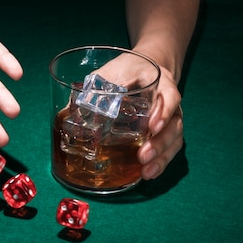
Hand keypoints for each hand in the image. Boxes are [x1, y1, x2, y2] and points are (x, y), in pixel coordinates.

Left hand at [95, 54, 183, 180]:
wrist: (145, 68)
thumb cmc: (127, 69)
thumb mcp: (112, 70)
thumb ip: (97, 87)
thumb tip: (67, 112)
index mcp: (161, 82)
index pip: (170, 96)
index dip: (163, 112)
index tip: (152, 127)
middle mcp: (170, 102)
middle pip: (174, 124)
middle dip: (160, 142)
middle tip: (143, 156)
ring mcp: (169, 118)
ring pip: (174, 139)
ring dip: (161, 157)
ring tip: (146, 172)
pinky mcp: (164, 131)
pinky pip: (169, 147)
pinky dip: (160, 161)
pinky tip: (148, 174)